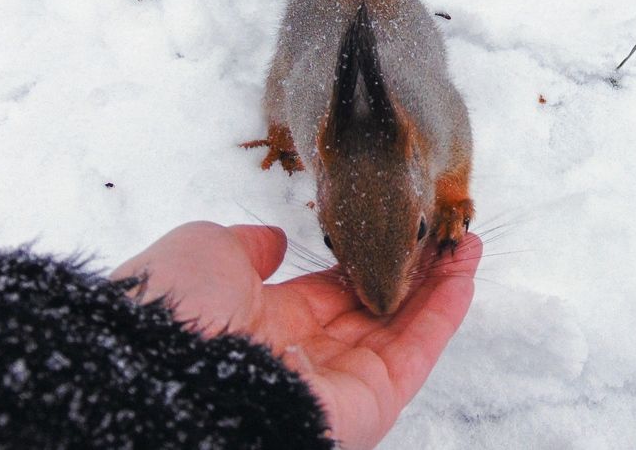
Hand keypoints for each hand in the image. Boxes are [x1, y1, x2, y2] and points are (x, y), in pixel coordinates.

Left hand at [111, 222, 480, 449]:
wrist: (168, 374)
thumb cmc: (176, 309)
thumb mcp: (204, 253)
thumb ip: (246, 246)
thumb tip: (275, 242)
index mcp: (264, 322)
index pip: (329, 291)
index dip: (368, 258)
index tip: (397, 230)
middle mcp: (303, 355)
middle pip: (373, 309)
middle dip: (412, 270)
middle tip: (446, 233)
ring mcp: (338, 384)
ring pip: (402, 330)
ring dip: (439, 286)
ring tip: (467, 244)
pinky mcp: (367, 407)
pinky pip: (414, 357)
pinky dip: (443, 316)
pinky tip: (463, 276)